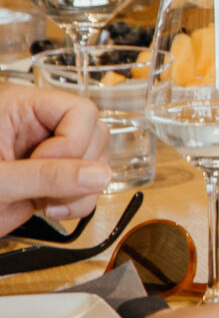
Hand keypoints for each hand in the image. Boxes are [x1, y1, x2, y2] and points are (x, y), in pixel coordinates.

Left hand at [0, 85, 109, 233]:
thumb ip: (46, 176)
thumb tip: (98, 175)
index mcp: (20, 109)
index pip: (79, 111)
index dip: (72, 141)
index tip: (45, 163)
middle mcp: (38, 129)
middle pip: (94, 134)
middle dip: (79, 168)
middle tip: (48, 187)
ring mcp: (45, 157)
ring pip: (95, 163)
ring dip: (82, 190)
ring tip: (46, 202)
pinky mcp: (48, 183)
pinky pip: (87, 187)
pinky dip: (79, 203)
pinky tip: (51, 209)